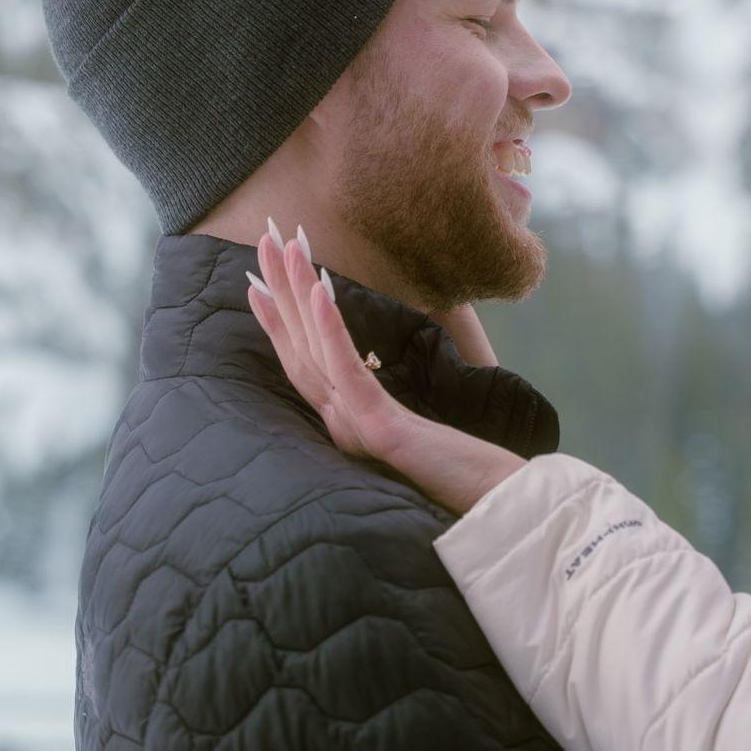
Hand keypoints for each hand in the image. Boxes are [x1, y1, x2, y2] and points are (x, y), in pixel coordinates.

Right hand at [245, 227, 524, 516]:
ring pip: (314, 354)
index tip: (257, 282)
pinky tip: (320, 294)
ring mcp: (357, 430)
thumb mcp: (419, 438)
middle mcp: (344, 427)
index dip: (277, 323)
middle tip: (263, 238)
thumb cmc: (462, 477)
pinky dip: (331, 333)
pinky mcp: (380, 432)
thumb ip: (393, 419)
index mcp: (349, 426)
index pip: (305, 365)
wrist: (493, 512)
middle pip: (300, 350)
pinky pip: (349, 375)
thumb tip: (380, 392)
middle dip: (279, 291)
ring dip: (296, 296)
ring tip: (283, 248)